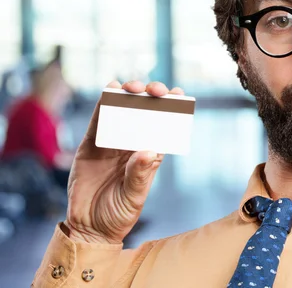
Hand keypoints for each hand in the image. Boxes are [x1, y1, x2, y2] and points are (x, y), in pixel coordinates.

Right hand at [63, 80, 183, 243]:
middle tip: (154, 90)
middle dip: (151, 97)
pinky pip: (98, 120)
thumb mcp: (133, 197)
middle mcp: (132, 145)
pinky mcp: (91, 144)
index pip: (164, 127)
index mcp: (150, 155)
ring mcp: (112, 143)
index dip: (173, 108)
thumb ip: (139, 175)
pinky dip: (104, 104)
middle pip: (144, 114)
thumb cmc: (118, 214)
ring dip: (128, 95)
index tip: (179, 93)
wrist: (89, 227)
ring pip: (122, 111)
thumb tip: (147, 151)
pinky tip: (111, 89)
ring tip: (133, 86)